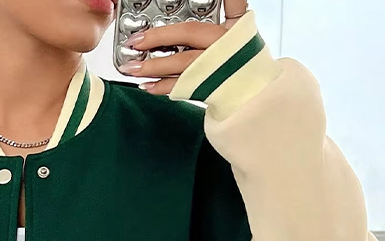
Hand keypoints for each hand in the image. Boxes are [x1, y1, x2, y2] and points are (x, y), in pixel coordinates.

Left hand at [116, 0, 248, 94]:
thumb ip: (232, 3)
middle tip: (134, 42)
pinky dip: (162, 87)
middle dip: (158, 39)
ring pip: (181, 65)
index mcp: (229, 30)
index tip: (157, 22)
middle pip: (188, 37)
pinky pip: (180, 88)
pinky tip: (146, 85)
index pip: (206, 16)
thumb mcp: (239, 23)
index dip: (183, 17)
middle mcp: (222, 48)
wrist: (252, 87)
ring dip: (154, 67)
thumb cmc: (242, 52)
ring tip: (132, 68)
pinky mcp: (205, 88)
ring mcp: (214, 70)